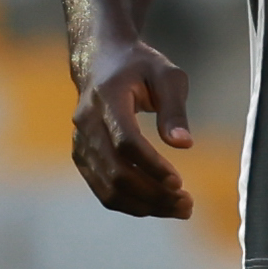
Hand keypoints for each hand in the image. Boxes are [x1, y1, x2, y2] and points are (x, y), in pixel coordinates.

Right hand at [71, 40, 194, 219]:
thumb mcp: (167, 75)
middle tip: (187, 205)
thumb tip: (184, 144)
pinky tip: (158, 204)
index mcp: (107, 97)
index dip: (151, 166)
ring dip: (144, 205)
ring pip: (108, 188)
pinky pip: (103, 190)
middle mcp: (87, 122)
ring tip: (178, 209)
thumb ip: (174, 109)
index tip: (179, 182)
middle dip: (153, 194)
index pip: (126, 142)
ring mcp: (81, 142)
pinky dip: (130, 203)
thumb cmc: (139, 65)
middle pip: (116, 172)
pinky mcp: (82, 156)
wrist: (100, 59)